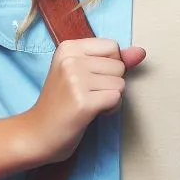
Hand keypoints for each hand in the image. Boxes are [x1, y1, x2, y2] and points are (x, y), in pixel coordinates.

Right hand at [25, 38, 145, 161]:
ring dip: (110, 98)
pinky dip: (109, 109)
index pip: (112, 46)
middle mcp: (70, 60)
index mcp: (68, 47)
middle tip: (87, 94)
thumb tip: (141, 52)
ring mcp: (75, 80)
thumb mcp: (83, 73)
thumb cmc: (62, 103)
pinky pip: (116, 99)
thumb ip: (114, 60)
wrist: (38, 133)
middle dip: (111, 83)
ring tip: (88, 104)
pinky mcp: (83, 102)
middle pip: (118, 65)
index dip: (109, 66)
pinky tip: (91, 113)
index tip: (89, 78)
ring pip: (120, 84)